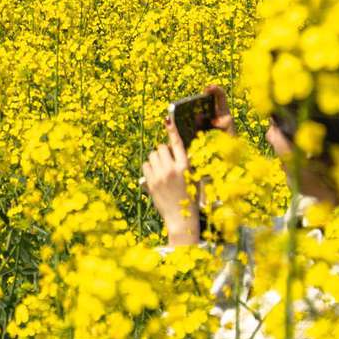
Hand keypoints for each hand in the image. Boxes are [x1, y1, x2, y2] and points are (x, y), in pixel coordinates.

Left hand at [141, 120, 203, 247]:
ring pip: (152, 155)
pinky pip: (146, 165)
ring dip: (156, 158)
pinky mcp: (151, 183)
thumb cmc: (190, 198)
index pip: (177, 144)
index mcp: (186, 167)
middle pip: (161, 147)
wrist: (181, 218)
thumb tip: (174, 152)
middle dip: (163, 152)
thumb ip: (185, 164)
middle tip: (167, 161)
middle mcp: (172, 169)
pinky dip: (149, 167)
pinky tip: (155, 174)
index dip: (172, 130)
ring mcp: (160, 176)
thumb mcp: (193, 178)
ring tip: (162, 169)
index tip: (167, 120)